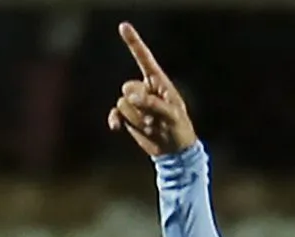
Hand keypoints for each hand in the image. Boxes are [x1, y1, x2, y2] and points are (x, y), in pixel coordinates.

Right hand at [109, 22, 197, 157]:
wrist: (174, 151)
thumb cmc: (179, 129)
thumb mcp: (171, 115)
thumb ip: (152, 103)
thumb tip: (129, 97)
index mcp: (158, 82)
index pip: (144, 59)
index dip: (133, 42)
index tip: (123, 26)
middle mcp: (145, 89)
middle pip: (128, 88)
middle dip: (139, 105)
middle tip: (155, 120)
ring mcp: (135, 103)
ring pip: (122, 103)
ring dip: (135, 117)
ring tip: (152, 126)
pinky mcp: (128, 117)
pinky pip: (115, 113)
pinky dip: (115, 120)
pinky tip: (117, 128)